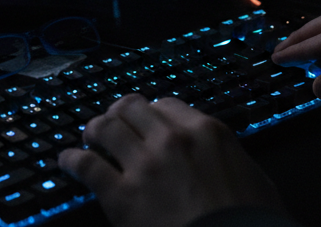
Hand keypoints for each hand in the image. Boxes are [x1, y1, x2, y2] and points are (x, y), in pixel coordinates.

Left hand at [58, 94, 285, 226]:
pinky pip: (87, 166)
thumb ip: (228, 160)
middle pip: (131, 108)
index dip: (152, 113)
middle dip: (119, 113)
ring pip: (105, 128)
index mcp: (206, 132)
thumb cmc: (251, 224)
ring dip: (94, 130)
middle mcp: (171, 140)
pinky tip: (67, 161)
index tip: (146, 120)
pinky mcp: (122, 196)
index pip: (166, 105)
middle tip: (113, 122)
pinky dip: (72, 160)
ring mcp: (144, 166)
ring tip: (89, 137)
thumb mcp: (253, 181)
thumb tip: (221, 159)